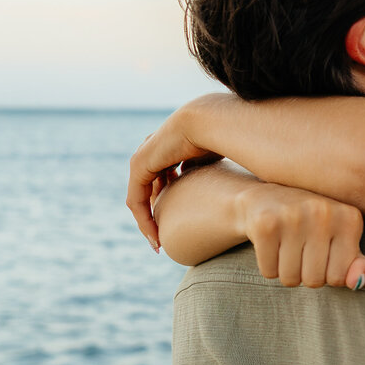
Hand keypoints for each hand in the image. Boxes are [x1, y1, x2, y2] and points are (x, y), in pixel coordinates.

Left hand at [128, 106, 221, 249]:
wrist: (210, 121)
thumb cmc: (224, 137)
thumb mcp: (217, 161)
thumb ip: (213, 172)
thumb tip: (228, 190)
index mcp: (173, 146)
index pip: (168, 177)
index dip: (174, 198)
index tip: (185, 220)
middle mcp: (155, 150)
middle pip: (153, 188)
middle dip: (159, 212)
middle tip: (166, 238)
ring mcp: (145, 157)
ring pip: (141, 197)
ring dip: (149, 221)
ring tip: (160, 243)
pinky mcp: (139, 165)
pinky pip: (136, 199)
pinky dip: (144, 219)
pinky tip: (155, 237)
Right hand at [237, 182, 364, 289]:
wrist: (265, 199)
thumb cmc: (311, 225)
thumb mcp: (341, 241)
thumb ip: (356, 264)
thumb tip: (357, 282)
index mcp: (349, 218)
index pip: (340, 277)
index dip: (327, 274)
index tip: (322, 254)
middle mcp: (323, 212)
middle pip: (314, 280)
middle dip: (305, 274)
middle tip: (300, 250)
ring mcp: (293, 216)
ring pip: (290, 278)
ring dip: (285, 271)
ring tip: (286, 246)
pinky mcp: (265, 223)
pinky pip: (269, 272)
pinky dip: (268, 265)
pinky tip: (271, 244)